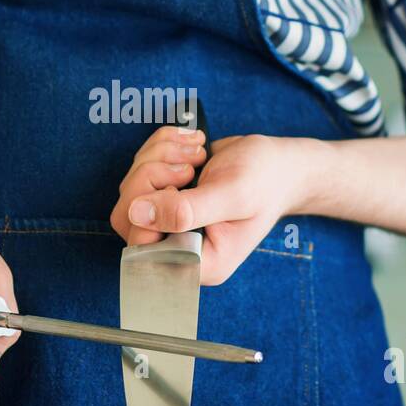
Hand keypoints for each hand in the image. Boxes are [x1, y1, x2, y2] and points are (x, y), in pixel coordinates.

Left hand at [110, 129, 310, 284]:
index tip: (181, 186)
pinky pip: (141, 168)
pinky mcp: (165, 193)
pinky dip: (162, 147)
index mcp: (198, 261)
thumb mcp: (232, 196)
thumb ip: (186, 210)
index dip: (148, 213)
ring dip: (159, 157)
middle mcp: (178, 245)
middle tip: (188, 164)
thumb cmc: (265, 183)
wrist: (279, 165)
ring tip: (197, 151)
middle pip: (127, 217)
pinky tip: (193, 144)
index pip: (142, 249)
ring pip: (132, 188)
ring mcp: (168, 219)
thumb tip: (138, 213)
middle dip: (151, 177)